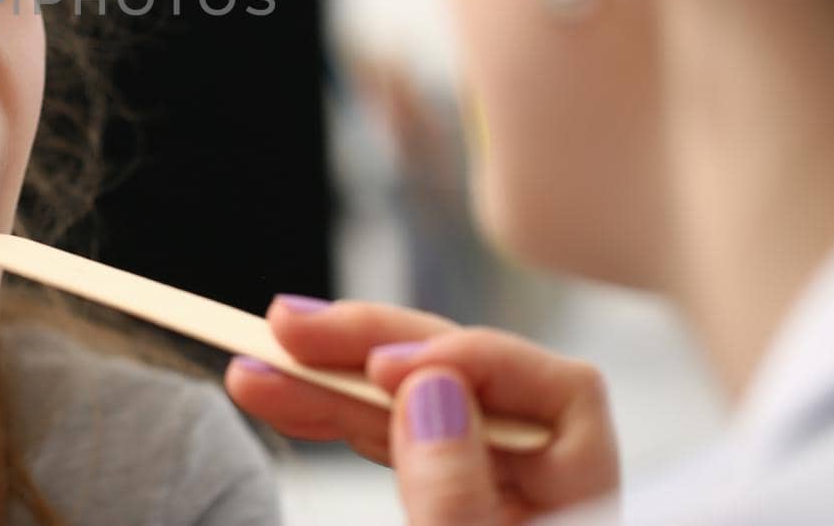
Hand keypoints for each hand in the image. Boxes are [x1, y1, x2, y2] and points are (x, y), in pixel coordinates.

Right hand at [224, 298, 619, 525]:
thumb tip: (430, 385)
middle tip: (284, 327)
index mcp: (578, 512)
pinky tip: (282, 395)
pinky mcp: (444, 515)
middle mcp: (542, 500)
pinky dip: (335, 420)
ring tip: (255, 358)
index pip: (562, 393)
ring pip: (416, 414)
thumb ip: (452, 497)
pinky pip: (391, 450)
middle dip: (373, 349)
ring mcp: (491, 507)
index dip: (474, 362)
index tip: (385, 371)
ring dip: (332, 380)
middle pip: (472, 386)